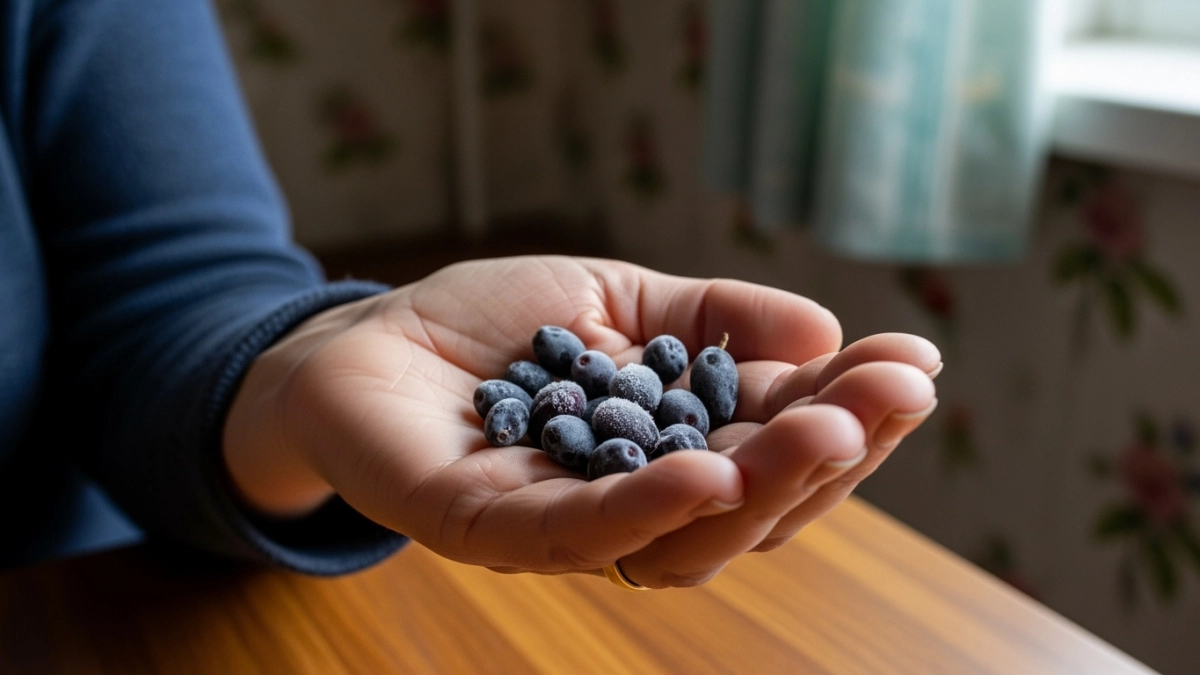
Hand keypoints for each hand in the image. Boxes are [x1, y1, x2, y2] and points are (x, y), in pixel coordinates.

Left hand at [223, 257, 939, 586]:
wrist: (365, 339)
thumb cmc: (496, 329)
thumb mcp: (622, 300)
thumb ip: (713, 318)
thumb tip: (821, 331)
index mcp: (676, 452)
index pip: (777, 451)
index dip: (849, 414)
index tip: (914, 364)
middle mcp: (635, 505)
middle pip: (752, 509)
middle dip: (830, 454)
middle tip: (892, 395)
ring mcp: (566, 526)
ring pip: (684, 539)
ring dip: (763, 488)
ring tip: (826, 431)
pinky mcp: (489, 530)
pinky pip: (576, 537)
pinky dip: (647, 512)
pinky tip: (710, 475)